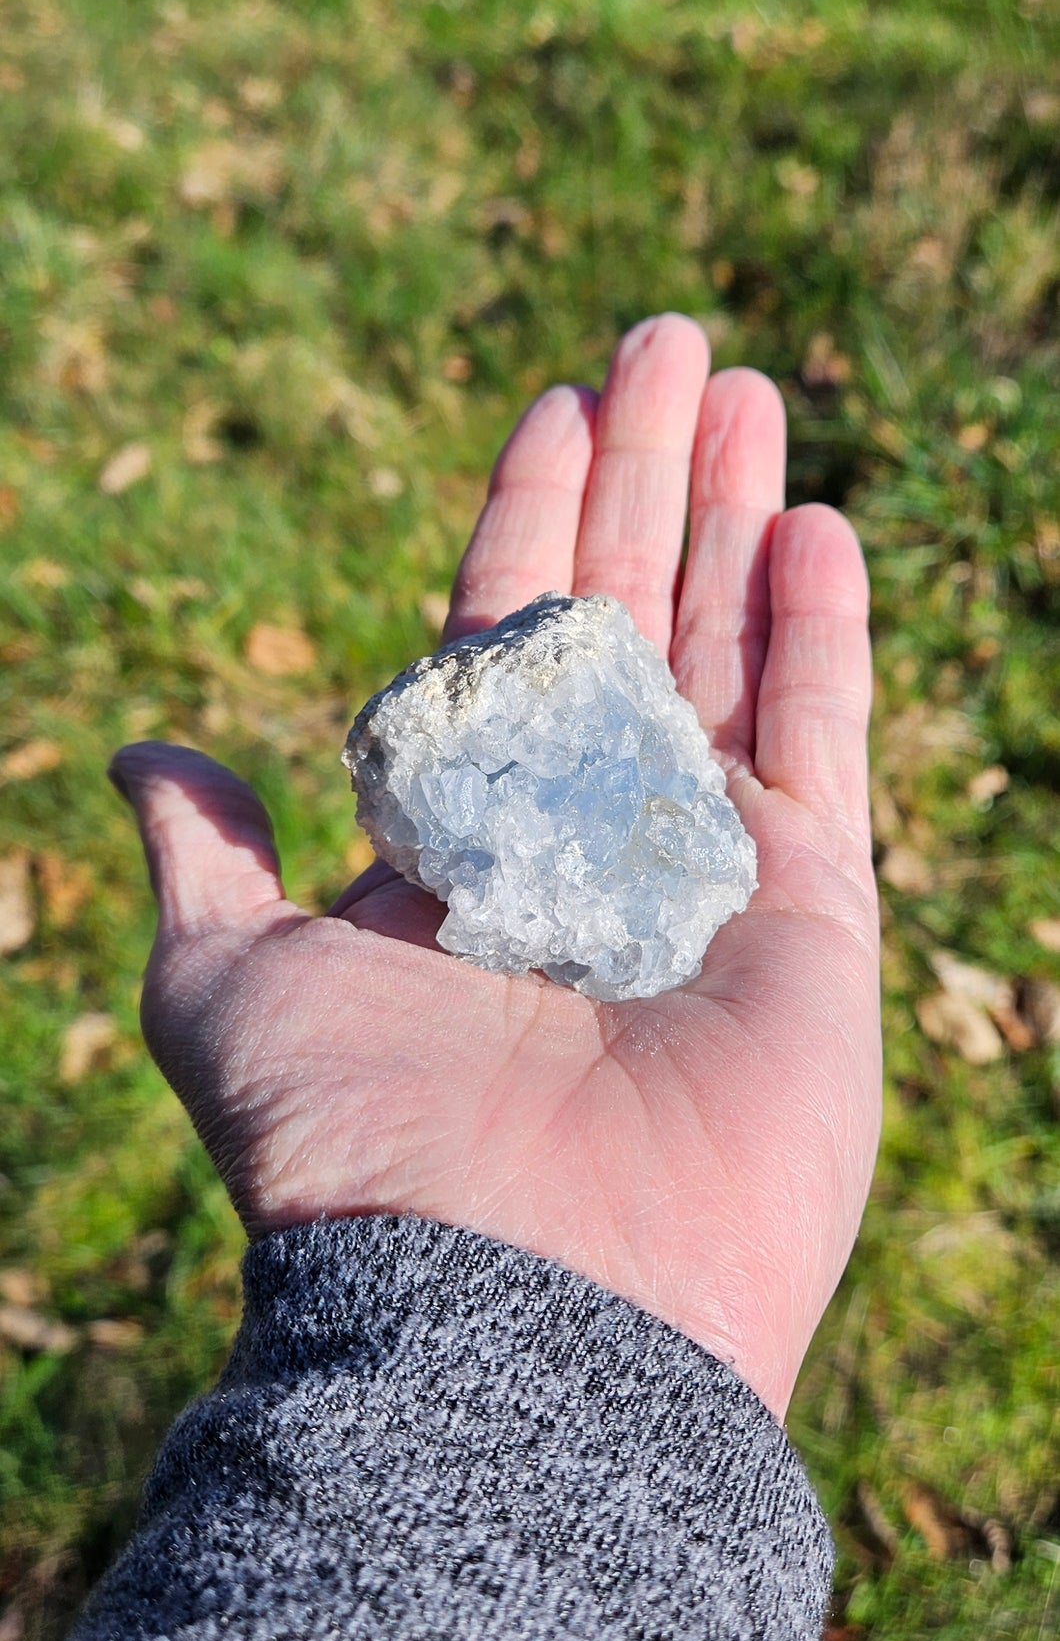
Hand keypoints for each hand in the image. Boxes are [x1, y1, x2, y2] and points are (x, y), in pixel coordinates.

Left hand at [111, 316, 879, 1418]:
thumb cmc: (356, 1146)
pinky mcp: (811, 910)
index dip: (524, 519)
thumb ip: (205, 862)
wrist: (517, 1302)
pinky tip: (815, 524)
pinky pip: (823, 738)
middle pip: (626, 616)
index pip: (498, 637)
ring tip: (746, 388)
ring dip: (736, 513)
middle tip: (671, 339)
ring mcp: (703, 866)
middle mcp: (584, 837)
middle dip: (648, 476)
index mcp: (459, 837)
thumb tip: (144, 759)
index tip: (552, 407)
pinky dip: (822, 630)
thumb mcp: (223, 986)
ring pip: (727, 649)